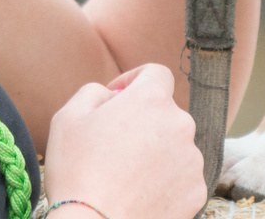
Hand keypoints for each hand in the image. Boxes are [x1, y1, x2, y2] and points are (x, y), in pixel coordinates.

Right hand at [42, 63, 206, 218]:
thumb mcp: (67, 116)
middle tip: (113, 142)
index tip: (117, 98)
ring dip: (154, 149)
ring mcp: (192, 161)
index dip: (134, 80)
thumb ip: (94, 91)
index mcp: (151, 100)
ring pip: (174, 144)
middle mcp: (180, 125)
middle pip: (165, 111)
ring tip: (124, 173)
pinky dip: (164, 179)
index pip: (156, 73)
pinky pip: (181, 175)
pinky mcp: (196, 192)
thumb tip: (113, 95)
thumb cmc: (77, 172)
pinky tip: (138, 192)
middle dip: (142, 119)